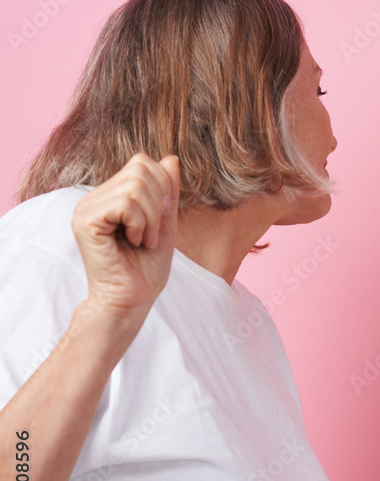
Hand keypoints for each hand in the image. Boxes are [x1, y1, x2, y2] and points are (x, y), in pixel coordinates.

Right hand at [71, 153, 179, 325]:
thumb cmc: (146, 269)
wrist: (131, 300)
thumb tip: (170, 158)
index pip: (142, 163)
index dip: (163, 188)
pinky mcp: (86, 222)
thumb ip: (167, 192)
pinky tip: (133, 242)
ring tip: (143, 240)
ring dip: (151, 218)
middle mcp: (94, 198)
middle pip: (141, 169)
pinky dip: (140, 224)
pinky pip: (125, 204)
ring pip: (135, 186)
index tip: (160, 221)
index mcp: (110, 196)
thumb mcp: (165, 223)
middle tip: (151, 233)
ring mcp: (86, 208)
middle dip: (159, 204)